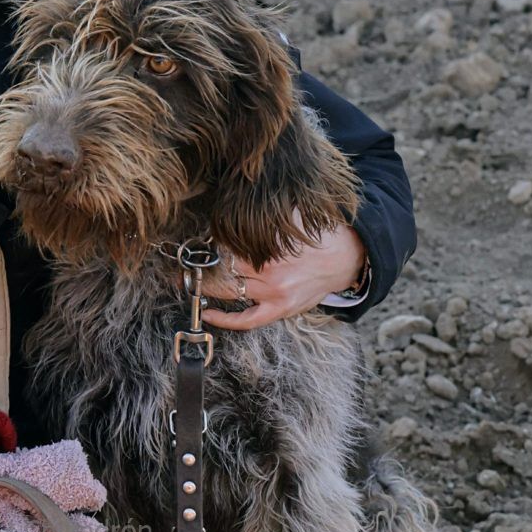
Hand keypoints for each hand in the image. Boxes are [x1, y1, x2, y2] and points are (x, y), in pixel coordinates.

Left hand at [202, 220, 364, 330]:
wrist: (346, 258)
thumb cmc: (316, 236)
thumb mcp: (292, 219)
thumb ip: (265, 220)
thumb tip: (236, 211)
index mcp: (270, 249)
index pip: (228, 247)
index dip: (213, 244)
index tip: (202, 241)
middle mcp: (270, 273)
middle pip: (225, 269)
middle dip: (204, 265)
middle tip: (185, 262)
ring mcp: (274, 294)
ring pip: (230, 292)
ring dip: (206, 288)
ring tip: (187, 283)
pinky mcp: (280, 310)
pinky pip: (248, 320)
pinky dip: (226, 320)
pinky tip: (208, 314)